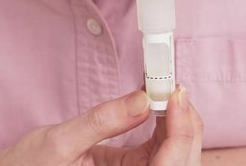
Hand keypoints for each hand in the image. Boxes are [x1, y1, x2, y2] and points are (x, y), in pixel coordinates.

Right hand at [0, 85, 202, 165]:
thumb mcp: (59, 142)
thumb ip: (102, 122)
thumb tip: (142, 99)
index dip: (181, 130)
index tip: (176, 95)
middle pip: (181, 161)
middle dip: (186, 123)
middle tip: (174, 88)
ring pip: (175, 155)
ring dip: (177, 122)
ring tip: (163, 91)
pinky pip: (159, 150)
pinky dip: (164, 125)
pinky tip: (156, 104)